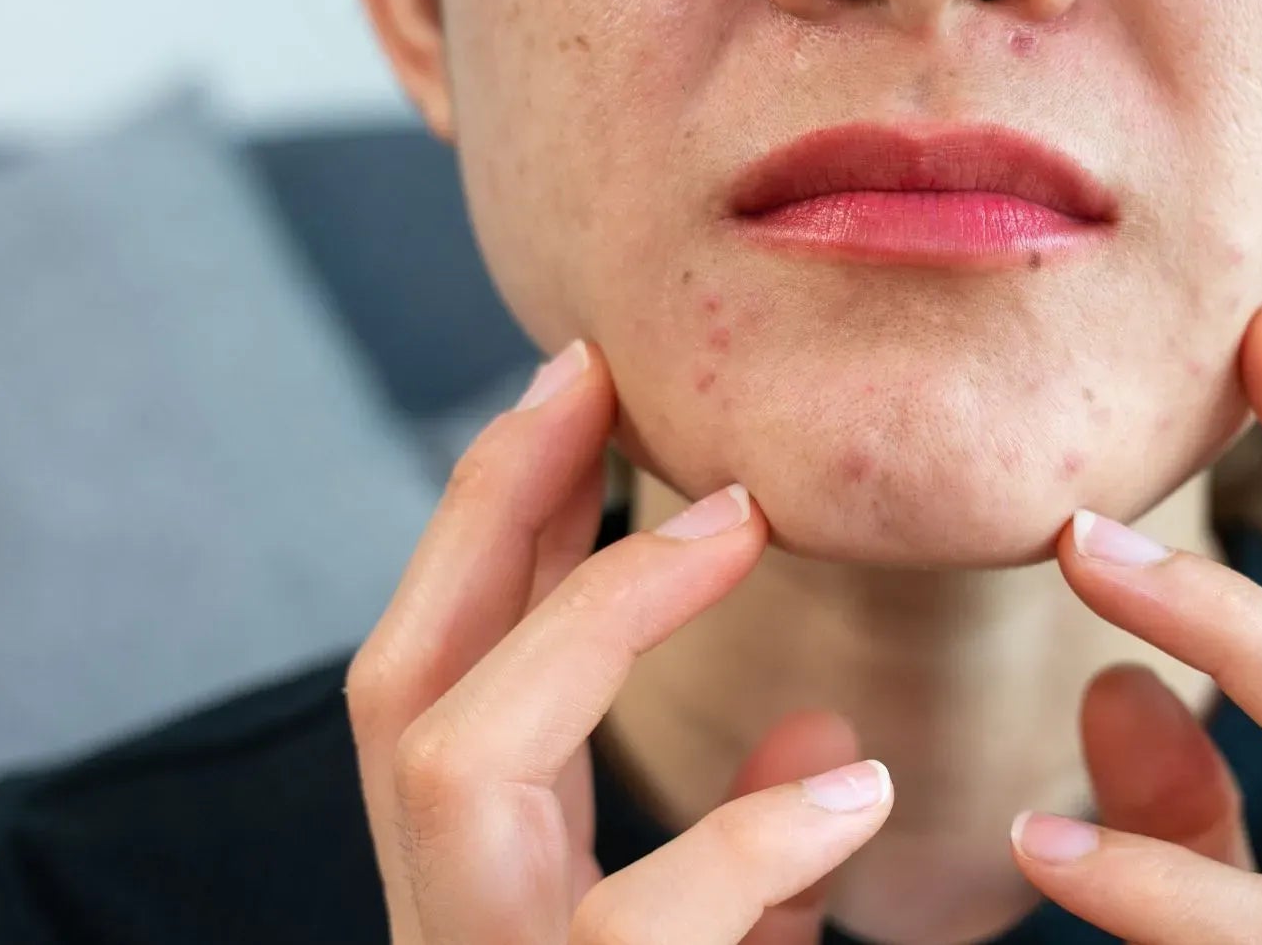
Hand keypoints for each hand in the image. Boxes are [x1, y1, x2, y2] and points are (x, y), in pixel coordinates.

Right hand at [344, 341, 893, 944]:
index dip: (492, 525)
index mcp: (473, 893)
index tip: (573, 391)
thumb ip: (751, 860)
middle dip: (488, 507)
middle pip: (404, 680)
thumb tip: (821, 732)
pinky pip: (634, 922)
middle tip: (590, 373)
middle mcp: (447, 930)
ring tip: (740, 525)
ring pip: (460, 763)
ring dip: (598, 615)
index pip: (438, 677)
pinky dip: (749, 839)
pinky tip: (857, 794)